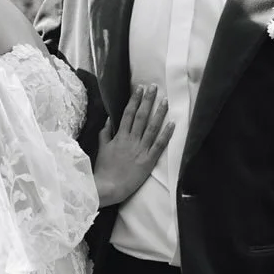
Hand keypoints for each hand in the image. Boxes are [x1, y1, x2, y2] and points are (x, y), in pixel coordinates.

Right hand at [93, 84, 172, 206]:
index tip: (139, 88)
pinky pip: (159, 145)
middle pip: (141, 116)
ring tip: (165, 100)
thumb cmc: (104, 169)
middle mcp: (131, 140)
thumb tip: (109, 119)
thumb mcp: (102, 148)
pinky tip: (172, 124)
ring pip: (151, 127)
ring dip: (159, 113)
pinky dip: (166, 134)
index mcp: (120, 136)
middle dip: (147, 100)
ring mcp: (141, 149)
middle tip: (154, 87)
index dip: (134, 100)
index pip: (128, 113)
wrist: (108, 187)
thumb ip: (105, 133)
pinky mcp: (148, 160)